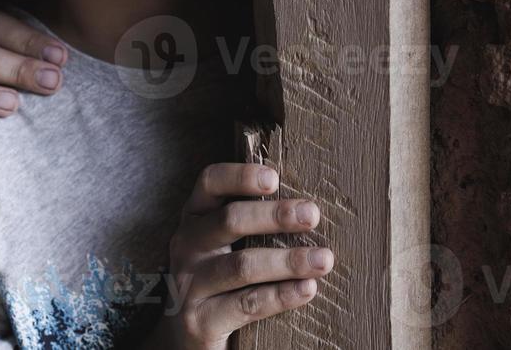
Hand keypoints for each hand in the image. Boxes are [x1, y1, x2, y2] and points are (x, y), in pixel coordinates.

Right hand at [147, 163, 333, 349]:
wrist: (186, 338)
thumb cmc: (219, 280)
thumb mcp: (222, 244)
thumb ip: (250, 222)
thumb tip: (307, 206)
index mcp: (194, 217)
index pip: (209, 183)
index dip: (240, 176)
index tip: (274, 178)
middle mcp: (186, 245)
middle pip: (228, 220)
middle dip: (274, 216)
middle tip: (312, 216)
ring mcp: (189, 284)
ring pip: (241, 265)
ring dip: (288, 261)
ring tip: (324, 259)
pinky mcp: (200, 322)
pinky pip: (247, 304)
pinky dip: (281, 296)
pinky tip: (307, 289)